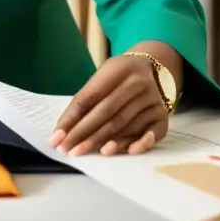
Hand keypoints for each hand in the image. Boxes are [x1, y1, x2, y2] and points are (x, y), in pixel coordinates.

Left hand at [49, 54, 169, 155]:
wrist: (152, 68)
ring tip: (86, 151)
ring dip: (105, 140)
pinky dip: (140, 142)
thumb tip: (63, 130)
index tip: (57, 137)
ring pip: (126, 124)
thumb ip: (86, 99)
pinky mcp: (162, 115)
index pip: (90, 97)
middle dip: (84, 133)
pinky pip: (152, 132)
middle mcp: (138, 83)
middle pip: (107, 112)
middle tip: (68, 149)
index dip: (72, 118)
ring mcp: (153, 99)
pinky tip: (129, 151)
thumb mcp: (102, 76)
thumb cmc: (118, 77)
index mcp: (118, 69)